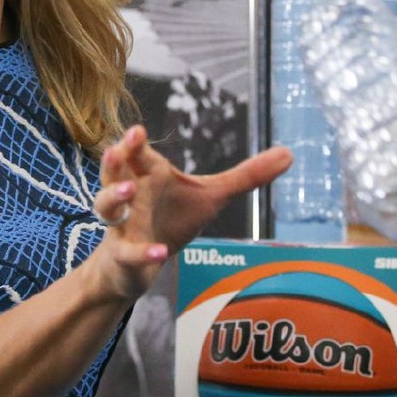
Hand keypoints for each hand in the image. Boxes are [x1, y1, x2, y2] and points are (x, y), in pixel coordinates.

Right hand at [88, 125, 291, 298]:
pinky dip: (142, 252)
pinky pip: (128, 252)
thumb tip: (290, 152)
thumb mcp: (211, 197)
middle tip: (118, 147)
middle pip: (114, 172)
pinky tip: (159, 252)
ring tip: (127, 191)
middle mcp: (130, 196)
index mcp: (149, 176)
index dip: (135, 142)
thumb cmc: (170, 220)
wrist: (133, 266)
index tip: (138, 130)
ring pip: (106, 207)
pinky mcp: (122, 255)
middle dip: (115, 160)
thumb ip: (247, 176)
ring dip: (114, 197)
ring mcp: (122, 226)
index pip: (138, 154)